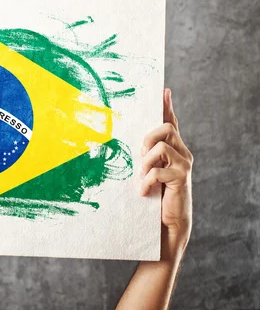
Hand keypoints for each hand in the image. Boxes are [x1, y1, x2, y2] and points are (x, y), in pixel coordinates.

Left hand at [140, 89, 192, 252]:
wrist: (168, 223)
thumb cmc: (155, 196)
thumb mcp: (148, 172)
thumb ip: (144, 157)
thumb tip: (130, 145)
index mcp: (174, 149)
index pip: (172, 123)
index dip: (167, 107)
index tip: (164, 91)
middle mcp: (183, 153)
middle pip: (166, 128)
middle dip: (147, 139)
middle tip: (141, 157)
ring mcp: (184, 165)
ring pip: (161, 146)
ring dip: (146, 162)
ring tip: (143, 177)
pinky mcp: (181, 178)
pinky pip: (158, 170)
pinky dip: (147, 181)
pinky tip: (144, 191)